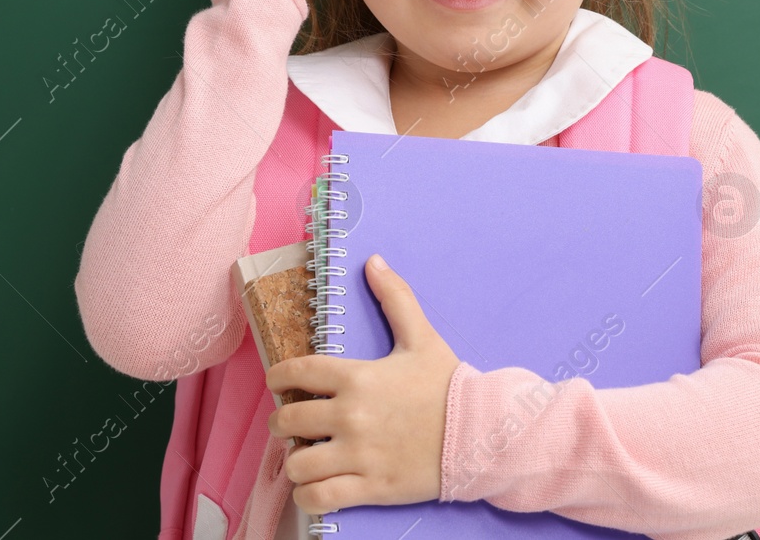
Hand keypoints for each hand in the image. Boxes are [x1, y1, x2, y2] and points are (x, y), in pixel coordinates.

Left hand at [265, 254, 461, 514]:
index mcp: (358, 377)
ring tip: (305, 456)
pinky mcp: (370, 487)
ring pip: (297, 464)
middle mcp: (351, 416)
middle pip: (287, 420)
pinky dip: (308, 495)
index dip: (278, 376)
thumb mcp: (422, 338)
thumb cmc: (449, 386)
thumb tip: (373, 261)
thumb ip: (395, 298)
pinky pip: (318, 499)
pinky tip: (314, 486)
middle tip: (292, 423)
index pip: (297, 371)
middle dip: (283, 421)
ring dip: (295, 461)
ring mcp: (359, 455)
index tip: (277, 382)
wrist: (481, 433)